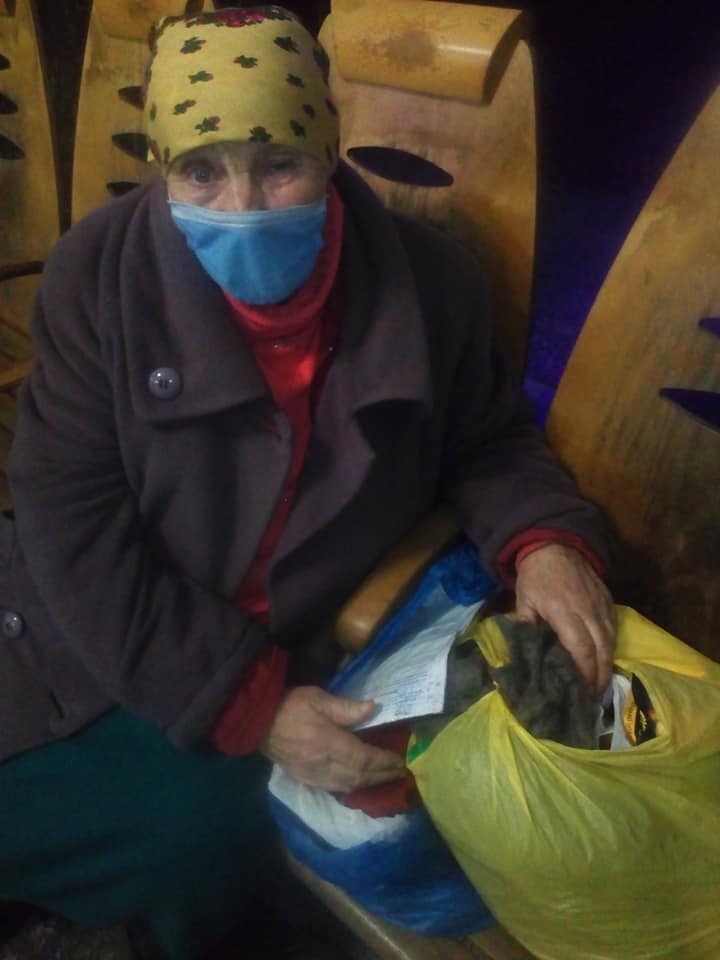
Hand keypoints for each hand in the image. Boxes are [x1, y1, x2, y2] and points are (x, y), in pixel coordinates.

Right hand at [261, 686, 405, 791]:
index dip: (383, 761)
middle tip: (399, 771)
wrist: (257, 722)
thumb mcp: (318, 698)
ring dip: (369, 784)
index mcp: (327, 742)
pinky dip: (351, 787)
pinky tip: (359, 782)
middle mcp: (322, 764)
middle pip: (358, 776)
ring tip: (384, 777)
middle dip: (381, 775)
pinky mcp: (304, 779)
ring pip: (347, 786)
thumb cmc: (290, 705)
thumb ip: (346, 707)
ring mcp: (312, 775)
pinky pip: (333, 788)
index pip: (362, 758)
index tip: (400, 760)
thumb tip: (373, 708)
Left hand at [514, 544, 615, 695]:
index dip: (585, 673)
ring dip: (608, 664)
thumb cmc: (535, 576)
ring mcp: (602, 606)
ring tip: (602, 685)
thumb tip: (522, 655)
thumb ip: (525, 628)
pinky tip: (606, 659)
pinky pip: (614, 628)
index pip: (581, 649)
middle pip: (602, 650)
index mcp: (565, 613)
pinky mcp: (609, 600)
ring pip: (612, 641)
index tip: (584, 692)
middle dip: (601, 676)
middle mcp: (588, 612)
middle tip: (595, 697)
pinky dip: (612, 647)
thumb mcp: (523, 601)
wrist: (554, 545)